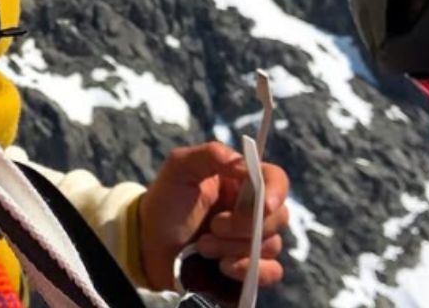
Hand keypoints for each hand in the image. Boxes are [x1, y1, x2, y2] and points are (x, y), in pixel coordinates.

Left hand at [138, 141, 289, 292]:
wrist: (150, 243)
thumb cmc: (166, 201)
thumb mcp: (179, 168)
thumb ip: (210, 155)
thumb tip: (245, 164)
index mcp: (240, 181)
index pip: (275, 179)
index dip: (276, 191)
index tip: (265, 205)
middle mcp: (252, 209)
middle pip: (277, 217)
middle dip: (245, 225)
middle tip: (213, 226)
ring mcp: (252, 240)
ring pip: (270, 246)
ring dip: (235, 248)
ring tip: (203, 246)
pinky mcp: (250, 267)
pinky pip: (271, 273)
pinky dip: (249, 270)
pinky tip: (223, 267)